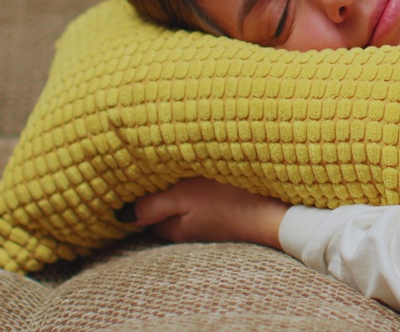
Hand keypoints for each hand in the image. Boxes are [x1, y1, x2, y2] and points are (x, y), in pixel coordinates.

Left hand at [121, 178, 290, 249]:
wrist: (279, 212)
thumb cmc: (229, 199)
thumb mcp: (185, 196)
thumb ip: (152, 204)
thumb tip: (119, 216)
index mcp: (173, 228)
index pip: (143, 216)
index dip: (134, 197)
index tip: (127, 177)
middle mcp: (189, 231)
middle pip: (162, 213)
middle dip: (154, 195)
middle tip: (145, 169)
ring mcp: (210, 225)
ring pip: (183, 207)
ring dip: (177, 193)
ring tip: (171, 169)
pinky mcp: (228, 215)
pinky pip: (203, 205)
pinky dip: (197, 194)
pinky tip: (201, 180)